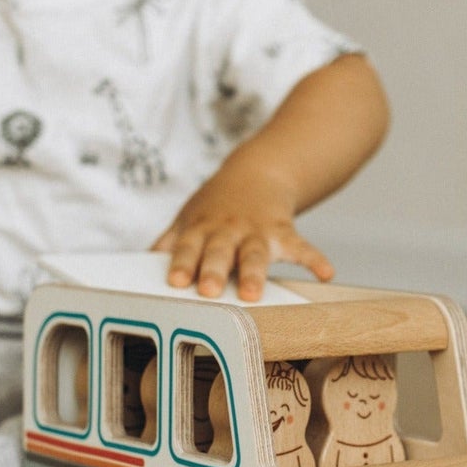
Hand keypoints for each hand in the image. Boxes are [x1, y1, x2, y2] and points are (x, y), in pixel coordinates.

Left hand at [153, 155, 333, 301]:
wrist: (258, 172)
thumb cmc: (215, 205)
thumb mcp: (188, 218)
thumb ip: (169, 243)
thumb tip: (140, 265)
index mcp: (202, 228)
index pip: (188, 247)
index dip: (181, 263)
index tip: (175, 282)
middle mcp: (228, 230)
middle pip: (219, 251)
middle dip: (213, 270)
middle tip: (207, 292)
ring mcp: (257, 231)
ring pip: (255, 253)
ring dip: (255, 273)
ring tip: (253, 294)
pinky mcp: (284, 232)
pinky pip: (302, 247)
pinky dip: (315, 260)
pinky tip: (326, 274)